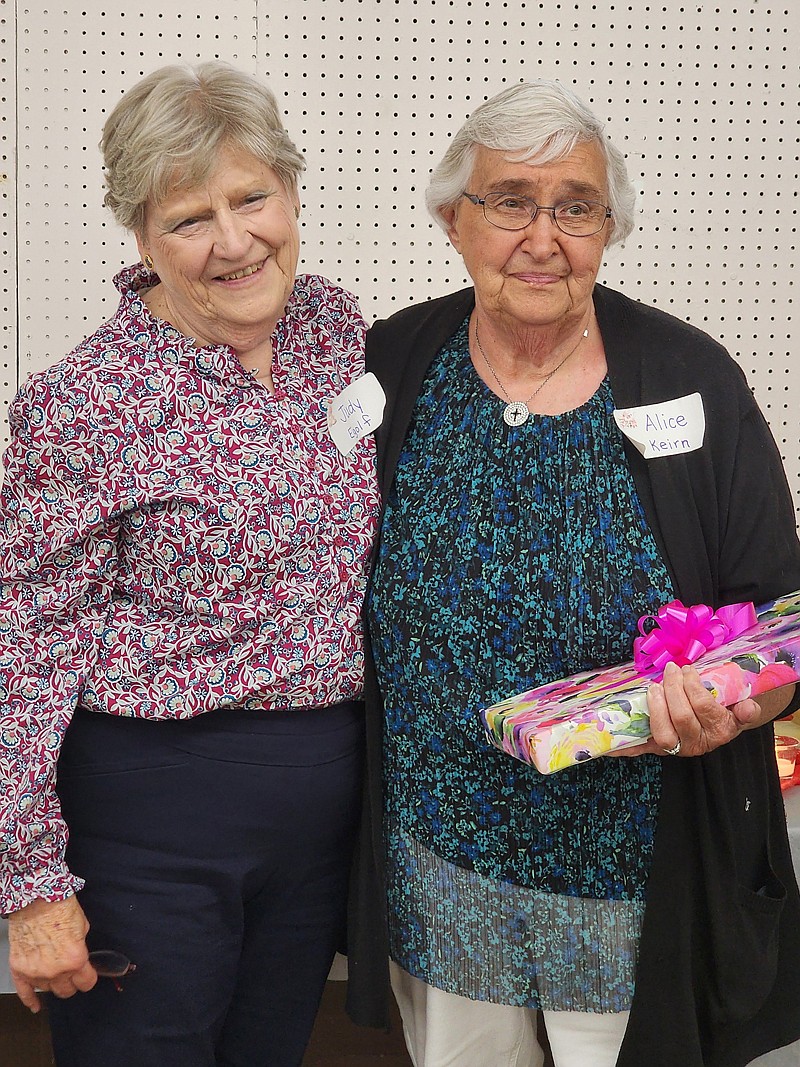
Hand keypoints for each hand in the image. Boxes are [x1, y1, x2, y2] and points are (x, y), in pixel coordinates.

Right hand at [8, 896, 96, 1011]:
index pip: (87, 983)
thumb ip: (81, 949)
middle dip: (71, 982)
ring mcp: (35, 972)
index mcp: (75, 959)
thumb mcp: (83, 927)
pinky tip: (35, 1005)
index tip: (87, 975)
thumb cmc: (59, 907)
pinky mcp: (19, 968)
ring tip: (53, 970)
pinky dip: (30, 1000)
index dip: (89, 977)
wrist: (36, 898)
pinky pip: (24, 992)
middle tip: (71, 973)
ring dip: (52, 983)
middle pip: (67, 991)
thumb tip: (81, 959)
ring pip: (48, 990)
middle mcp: (55, 970)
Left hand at [611, 660, 758, 758]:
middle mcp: (697, 743)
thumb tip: (749, 707)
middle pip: (682, 718)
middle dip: (674, 690)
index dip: (693, 686)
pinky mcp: (658, 748)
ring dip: (655, 708)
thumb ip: (745, 709)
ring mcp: (676, 747)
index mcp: (720, 731)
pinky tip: (610, 746)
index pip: (703, 707)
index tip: (688, 669)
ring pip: (663, 733)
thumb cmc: (725, 711)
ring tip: (654, 687)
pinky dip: (625, 747)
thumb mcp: (739, 709)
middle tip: (671, 670)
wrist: (719, 727)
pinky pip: (641, 749)